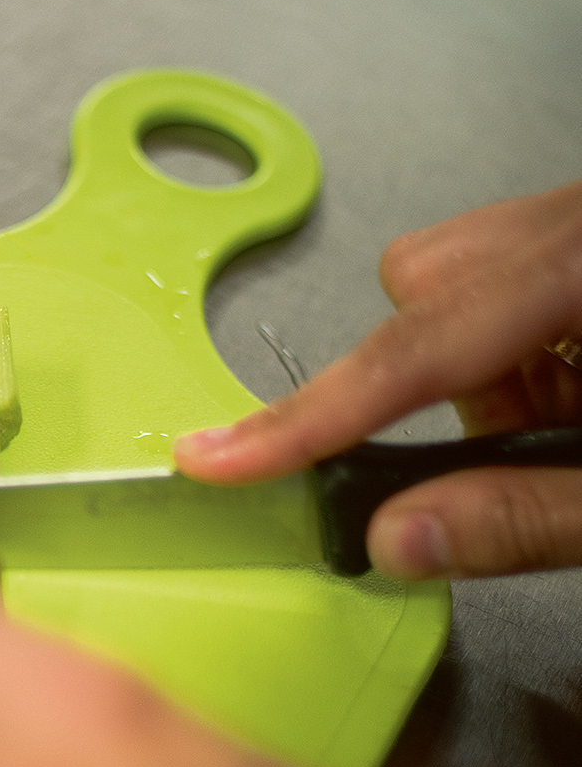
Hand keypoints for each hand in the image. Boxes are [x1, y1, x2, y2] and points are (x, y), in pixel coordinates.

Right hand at [176, 181, 581, 577]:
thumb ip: (525, 519)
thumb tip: (399, 541)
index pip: (412, 351)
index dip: (309, 415)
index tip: (220, 458)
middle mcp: (573, 227)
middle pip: (420, 289)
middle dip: (435, 387)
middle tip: (526, 450)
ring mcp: (572, 224)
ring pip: (453, 280)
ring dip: (481, 371)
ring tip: (570, 419)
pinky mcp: (573, 238)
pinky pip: (500, 280)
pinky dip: (512, 351)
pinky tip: (578, 390)